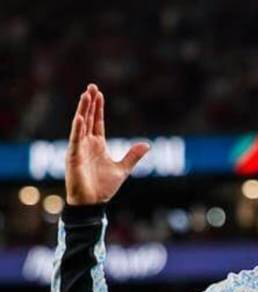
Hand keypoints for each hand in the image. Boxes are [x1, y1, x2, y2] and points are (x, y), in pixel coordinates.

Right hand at [65, 84, 149, 205]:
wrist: (93, 203)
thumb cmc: (104, 188)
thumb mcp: (123, 169)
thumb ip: (133, 156)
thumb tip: (147, 145)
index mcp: (98, 145)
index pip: (97, 122)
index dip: (98, 108)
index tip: (98, 93)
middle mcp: (87, 144)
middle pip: (88, 118)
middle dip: (90, 103)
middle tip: (91, 86)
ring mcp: (79, 149)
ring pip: (80, 125)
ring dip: (83, 110)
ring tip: (85, 95)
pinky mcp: (74, 157)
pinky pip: (75, 140)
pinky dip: (78, 129)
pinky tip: (80, 117)